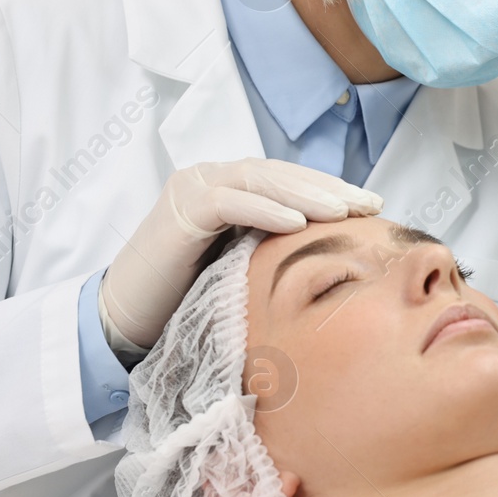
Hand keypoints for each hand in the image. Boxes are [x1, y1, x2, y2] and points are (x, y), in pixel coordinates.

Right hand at [102, 159, 381, 348]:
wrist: (125, 322)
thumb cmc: (185, 302)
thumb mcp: (241, 269)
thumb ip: (271, 249)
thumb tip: (333, 255)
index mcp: (229, 189)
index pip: (287, 181)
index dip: (329, 189)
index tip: (372, 206)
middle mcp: (210, 180)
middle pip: (279, 174)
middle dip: (328, 188)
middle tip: (371, 204)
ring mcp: (192, 189)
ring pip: (258, 180)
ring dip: (304, 195)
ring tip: (343, 210)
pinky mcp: (179, 210)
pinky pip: (228, 202)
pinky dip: (264, 210)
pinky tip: (297, 224)